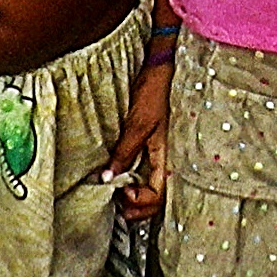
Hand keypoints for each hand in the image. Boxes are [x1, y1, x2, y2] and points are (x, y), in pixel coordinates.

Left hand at [104, 56, 172, 220]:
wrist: (164, 68)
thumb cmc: (156, 92)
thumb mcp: (138, 122)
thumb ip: (125, 151)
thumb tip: (108, 178)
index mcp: (169, 156)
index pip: (158, 195)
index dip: (139, 201)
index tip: (121, 192)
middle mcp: (169, 160)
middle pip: (158, 199)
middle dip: (138, 208)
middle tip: (118, 204)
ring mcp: (164, 154)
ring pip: (155, 189)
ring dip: (138, 198)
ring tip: (120, 195)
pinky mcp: (157, 146)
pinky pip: (151, 174)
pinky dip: (139, 183)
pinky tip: (126, 180)